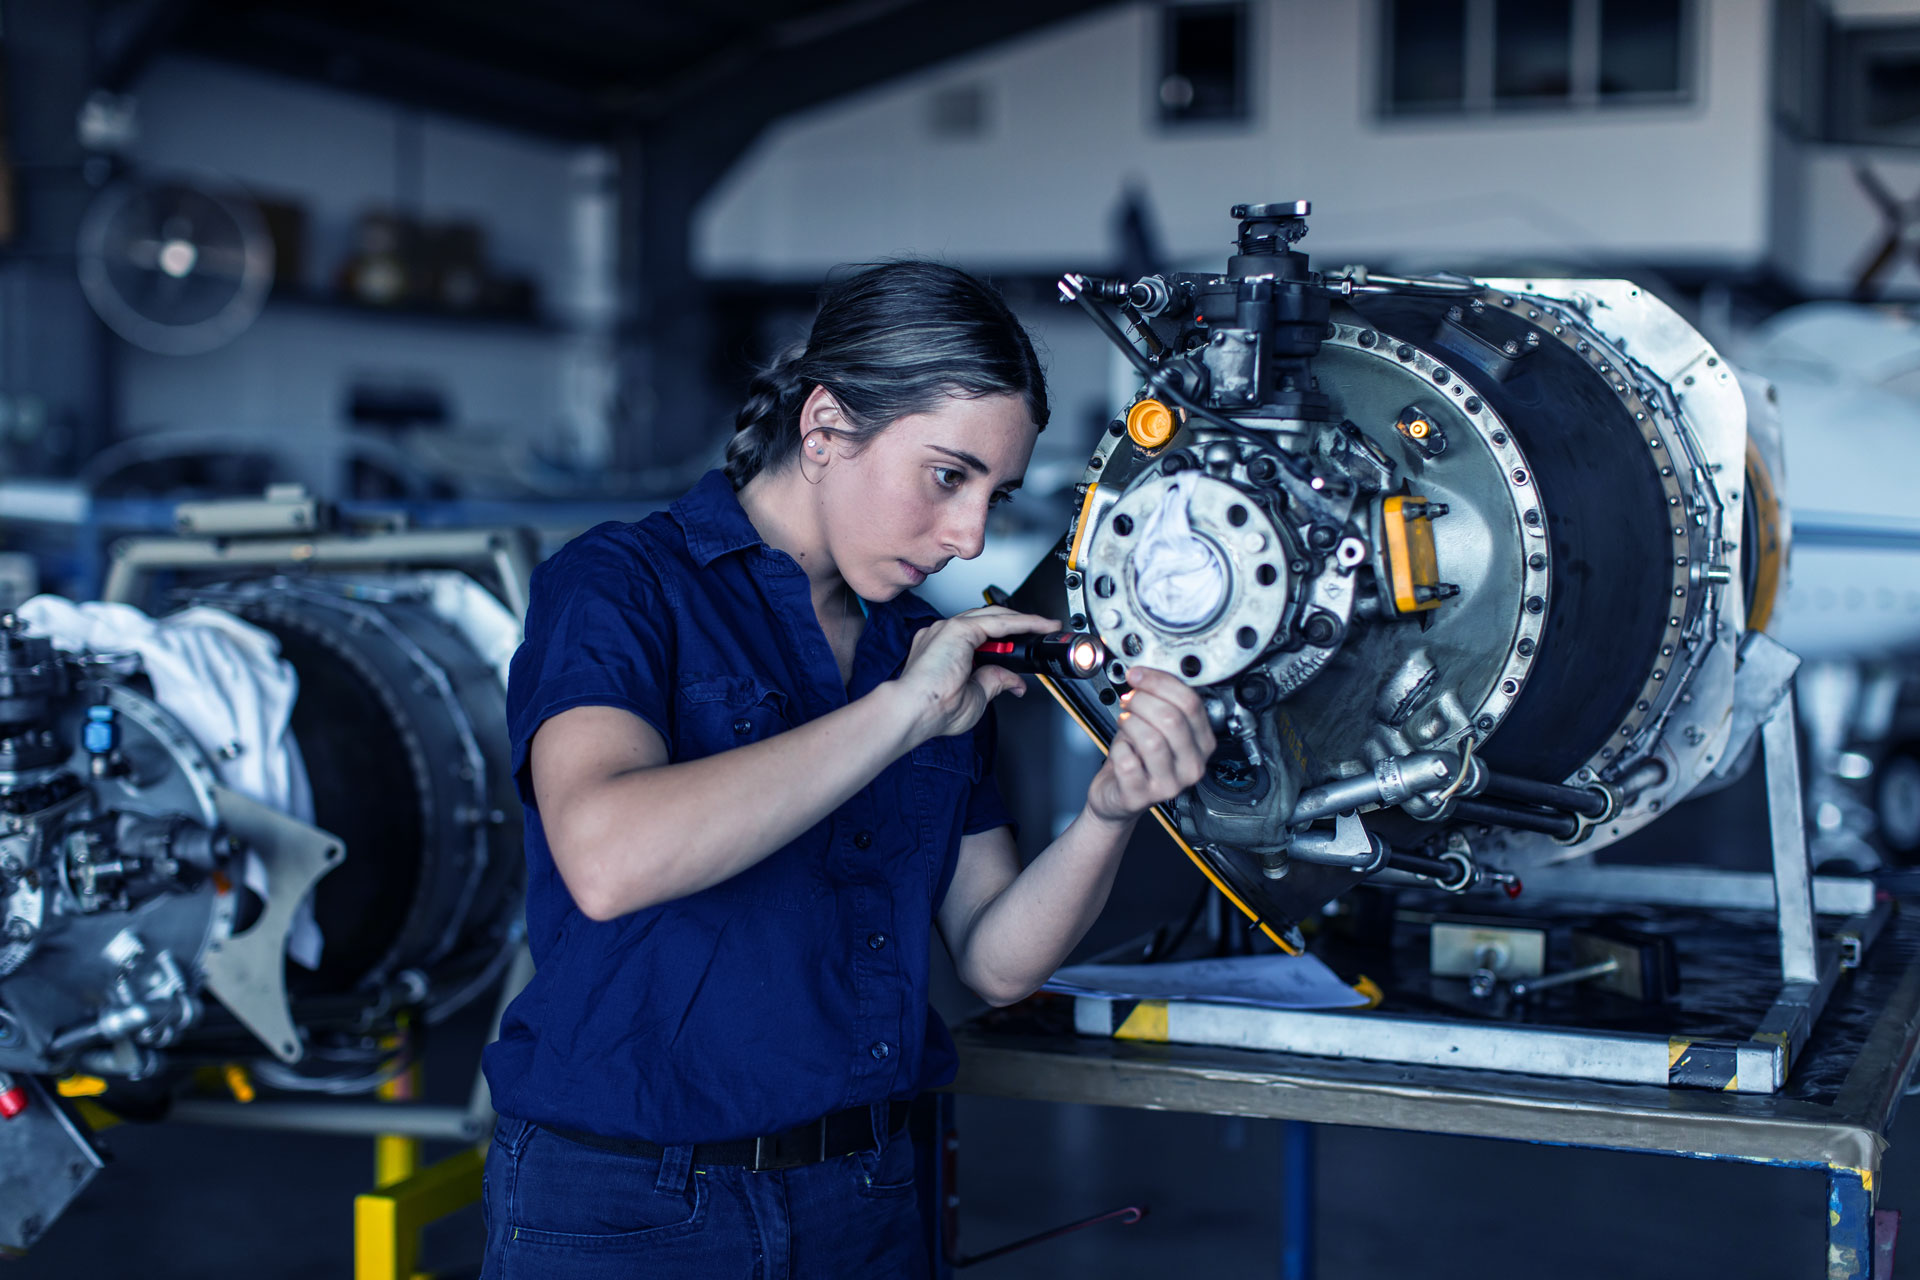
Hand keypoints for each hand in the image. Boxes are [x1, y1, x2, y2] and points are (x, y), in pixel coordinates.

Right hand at [891, 605, 1059, 744]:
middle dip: (1017, 625)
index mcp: (942, 650)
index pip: (978, 636)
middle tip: (1041, 632)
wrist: (915, 710)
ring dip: (1023, 621)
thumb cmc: (934, 709)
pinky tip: (1038, 625)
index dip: (1003, 640)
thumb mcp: (976, 696)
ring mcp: (948, 628)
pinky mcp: (958, 628)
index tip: (1021, 647)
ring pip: (994, 616)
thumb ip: (994, 681)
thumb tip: (1014, 681)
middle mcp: (943, 635)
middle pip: (987, 621)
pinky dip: (1021, 622)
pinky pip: (998, 621)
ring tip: (1046, 627)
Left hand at [1085, 667, 1215, 823]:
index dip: (1160, 682)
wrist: (1117, 793)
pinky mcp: (1141, 796)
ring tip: (1125, 721)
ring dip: (1130, 722)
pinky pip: (1127, 761)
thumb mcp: (1157, 726)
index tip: (1140, 675)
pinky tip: (1121, 749)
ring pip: (1152, 740)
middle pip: (1172, 719)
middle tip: (1129, 700)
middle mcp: (1192, 766)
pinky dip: (1118, 748)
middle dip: (1143, 701)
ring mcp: (1169, 784)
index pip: (1191, 704)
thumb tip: (1148, 674)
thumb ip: (1161, 701)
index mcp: (1203, 743)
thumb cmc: (1138, 757)